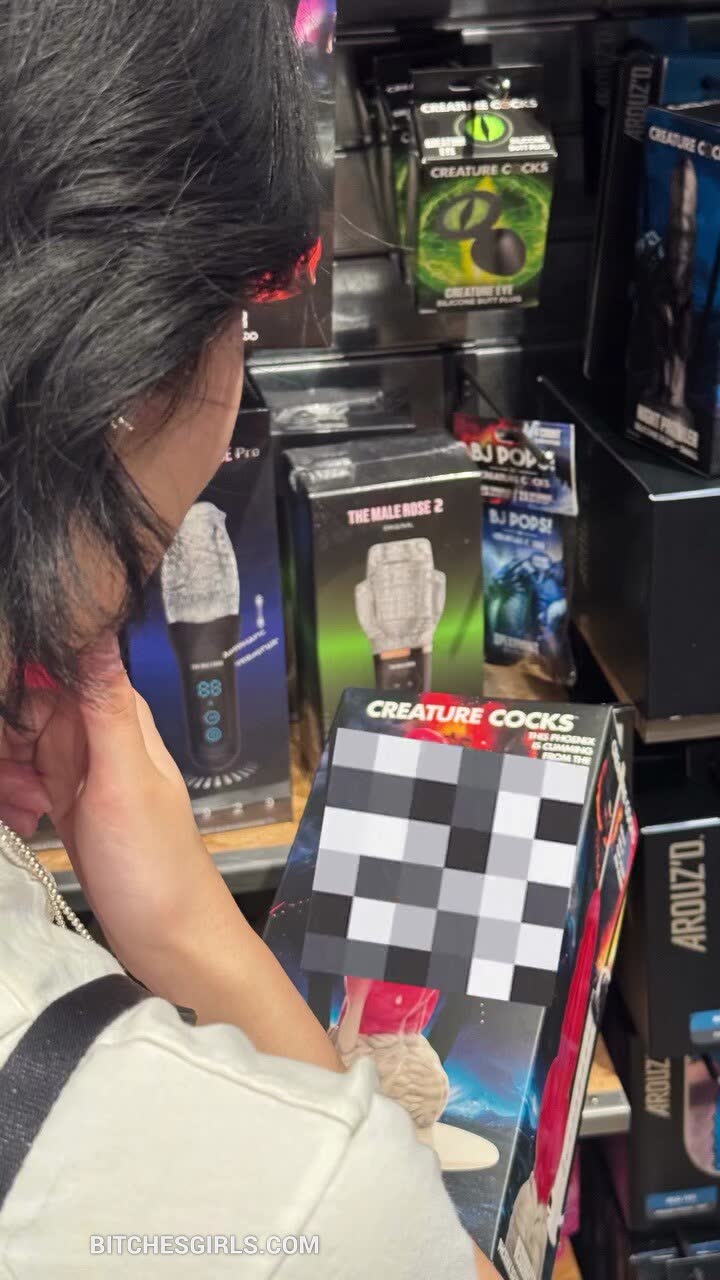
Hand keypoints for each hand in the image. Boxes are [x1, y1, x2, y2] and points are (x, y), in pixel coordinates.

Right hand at [0, 639, 342, 1070]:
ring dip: (7, 764)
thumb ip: (105, 705)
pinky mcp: (68, 802)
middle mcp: (99, 732)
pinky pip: (24, 775)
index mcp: (119, 714)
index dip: (20, 670)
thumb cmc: (154, 862)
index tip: (6, 707)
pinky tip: (23, 816)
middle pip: (31, 698)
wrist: (169, 940)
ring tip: (28, 808)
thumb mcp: (125, 778)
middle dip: (8, 730)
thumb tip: (95, 625)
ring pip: (21, 737)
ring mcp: (82, 769)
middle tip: (31, 785)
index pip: (61, 661)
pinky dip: (13, 790)